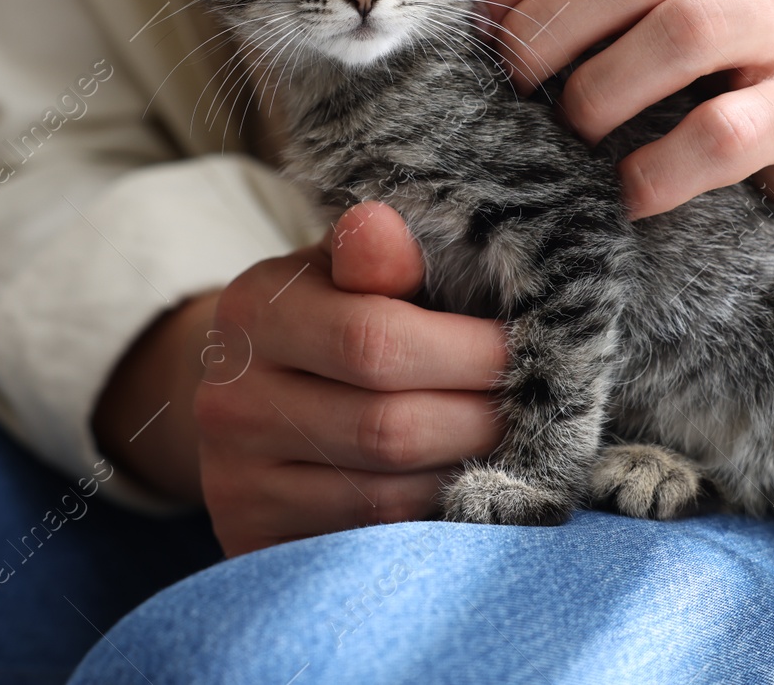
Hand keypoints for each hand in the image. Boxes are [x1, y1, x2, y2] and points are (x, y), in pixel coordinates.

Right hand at [193, 202, 505, 555]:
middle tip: (543, 411)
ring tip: (519, 450)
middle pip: (388, 428)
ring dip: (470, 477)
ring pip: (385, 498)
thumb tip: (382, 228)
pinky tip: (471, 491)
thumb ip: (378, 252)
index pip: (375, 341)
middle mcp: (230, 402)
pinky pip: (369, 544)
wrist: (254, 396)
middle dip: (484, 421)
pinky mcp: (254, 541)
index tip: (534, 350)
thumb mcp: (350, 268)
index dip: (471, 353)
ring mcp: (235, 482)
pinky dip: (433, 522)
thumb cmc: (331, 317)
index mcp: (255, 312)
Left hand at [475, 0, 773, 225]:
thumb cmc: (694, 66)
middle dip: (547, 31)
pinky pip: (723, 133)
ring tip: (572, 133)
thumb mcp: (628, 6)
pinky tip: (626, 192)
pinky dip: (656, 171)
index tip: (481, 25)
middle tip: (514, 86)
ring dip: (598, 94)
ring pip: (679, 33)